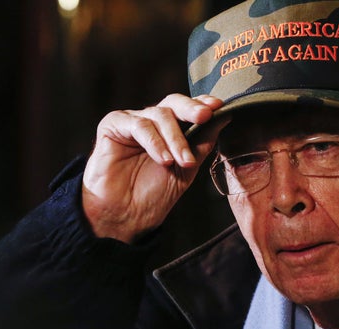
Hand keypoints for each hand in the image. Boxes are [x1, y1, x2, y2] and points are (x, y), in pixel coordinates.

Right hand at [82, 94, 230, 242]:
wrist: (127, 215)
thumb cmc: (155, 193)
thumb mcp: (187, 167)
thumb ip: (203, 142)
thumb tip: (224, 117)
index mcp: (170, 128)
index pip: (188, 108)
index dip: (202, 104)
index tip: (219, 106)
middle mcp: (152, 121)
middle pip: (174, 103)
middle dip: (192, 109)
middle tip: (206, 116)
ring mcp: (132, 121)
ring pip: (160, 115)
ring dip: (175, 139)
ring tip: (181, 162)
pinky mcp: (113, 125)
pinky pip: (139, 125)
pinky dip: (155, 142)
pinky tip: (164, 160)